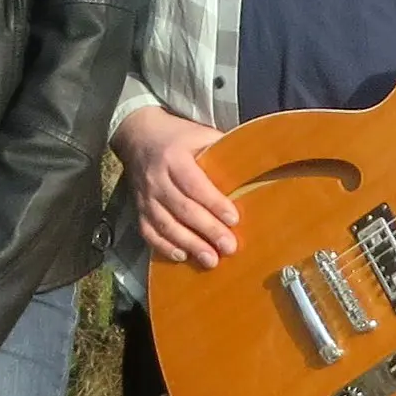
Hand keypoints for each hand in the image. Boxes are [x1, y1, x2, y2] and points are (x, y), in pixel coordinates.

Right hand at [113, 105, 235, 267]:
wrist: (138, 136)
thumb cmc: (178, 138)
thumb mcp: (200, 134)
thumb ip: (223, 150)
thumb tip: (257, 165)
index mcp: (174, 157)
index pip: (194, 184)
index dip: (214, 203)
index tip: (234, 219)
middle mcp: (157, 178)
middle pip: (183, 208)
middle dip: (207, 229)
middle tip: (229, 246)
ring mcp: (145, 196)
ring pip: (166, 224)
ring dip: (189, 244)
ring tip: (211, 260)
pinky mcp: (139, 209)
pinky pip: (149, 232)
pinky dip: (165, 247)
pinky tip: (183, 257)